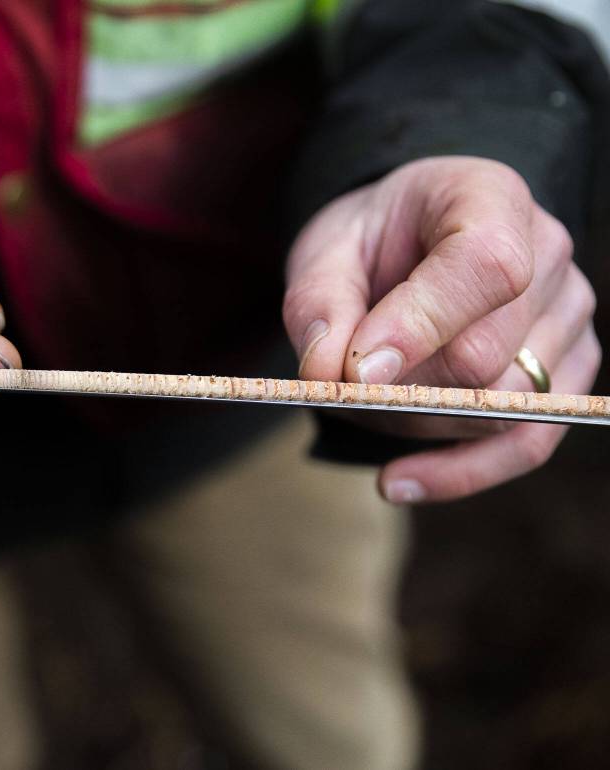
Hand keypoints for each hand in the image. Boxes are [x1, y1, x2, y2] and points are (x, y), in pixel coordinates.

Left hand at [283, 157, 599, 503]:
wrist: (405, 240)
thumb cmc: (368, 241)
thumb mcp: (324, 253)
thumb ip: (319, 306)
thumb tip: (326, 375)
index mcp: (491, 199)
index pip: (485, 269)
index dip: (419, 327)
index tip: (354, 369)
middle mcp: (550, 255)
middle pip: (487, 357)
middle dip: (400, 391)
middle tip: (336, 390)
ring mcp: (568, 317)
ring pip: (502, 409)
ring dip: (415, 427)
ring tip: (359, 408)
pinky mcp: (565, 374)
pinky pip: (527, 443)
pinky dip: (458, 472)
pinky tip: (396, 482)